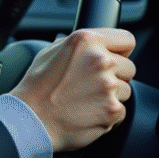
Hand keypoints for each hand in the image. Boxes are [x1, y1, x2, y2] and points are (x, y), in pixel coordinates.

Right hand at [11, 28, 135, 152]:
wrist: (29, 118)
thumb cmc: (36, 87)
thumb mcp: (49, 52)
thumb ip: (75, 46)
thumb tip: (90, 46)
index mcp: (86, 41)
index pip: (126, 39)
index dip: (119, 50)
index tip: (113, 58)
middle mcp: (100, 60)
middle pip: (129, 67)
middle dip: (114, 75)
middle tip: (90, 84)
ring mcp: (108, 86)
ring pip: (126, 90)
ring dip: (111, 95)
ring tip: (85, 99)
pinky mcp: (112, 109)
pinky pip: (121, 110)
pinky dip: (108, 113)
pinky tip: (87, 112)